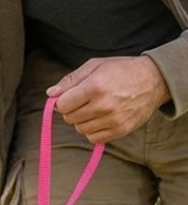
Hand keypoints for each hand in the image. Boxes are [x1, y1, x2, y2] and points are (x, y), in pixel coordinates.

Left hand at [47, 55, 170, 142]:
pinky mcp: (120, 130)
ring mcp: (113, 119)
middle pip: (69, 118)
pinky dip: (93, 130)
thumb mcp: (95, 66)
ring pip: (80, 129)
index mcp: (95, 87)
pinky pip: (93, 138)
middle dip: (73, 109)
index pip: (62, 104)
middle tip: (86, 100)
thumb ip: (70, 80)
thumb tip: (50, 94)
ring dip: (83, 120)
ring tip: (96, 108)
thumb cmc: (121, 70)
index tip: (70, 96)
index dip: (62, 101)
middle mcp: (103, 105)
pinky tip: (101, 118)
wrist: (154, 80)